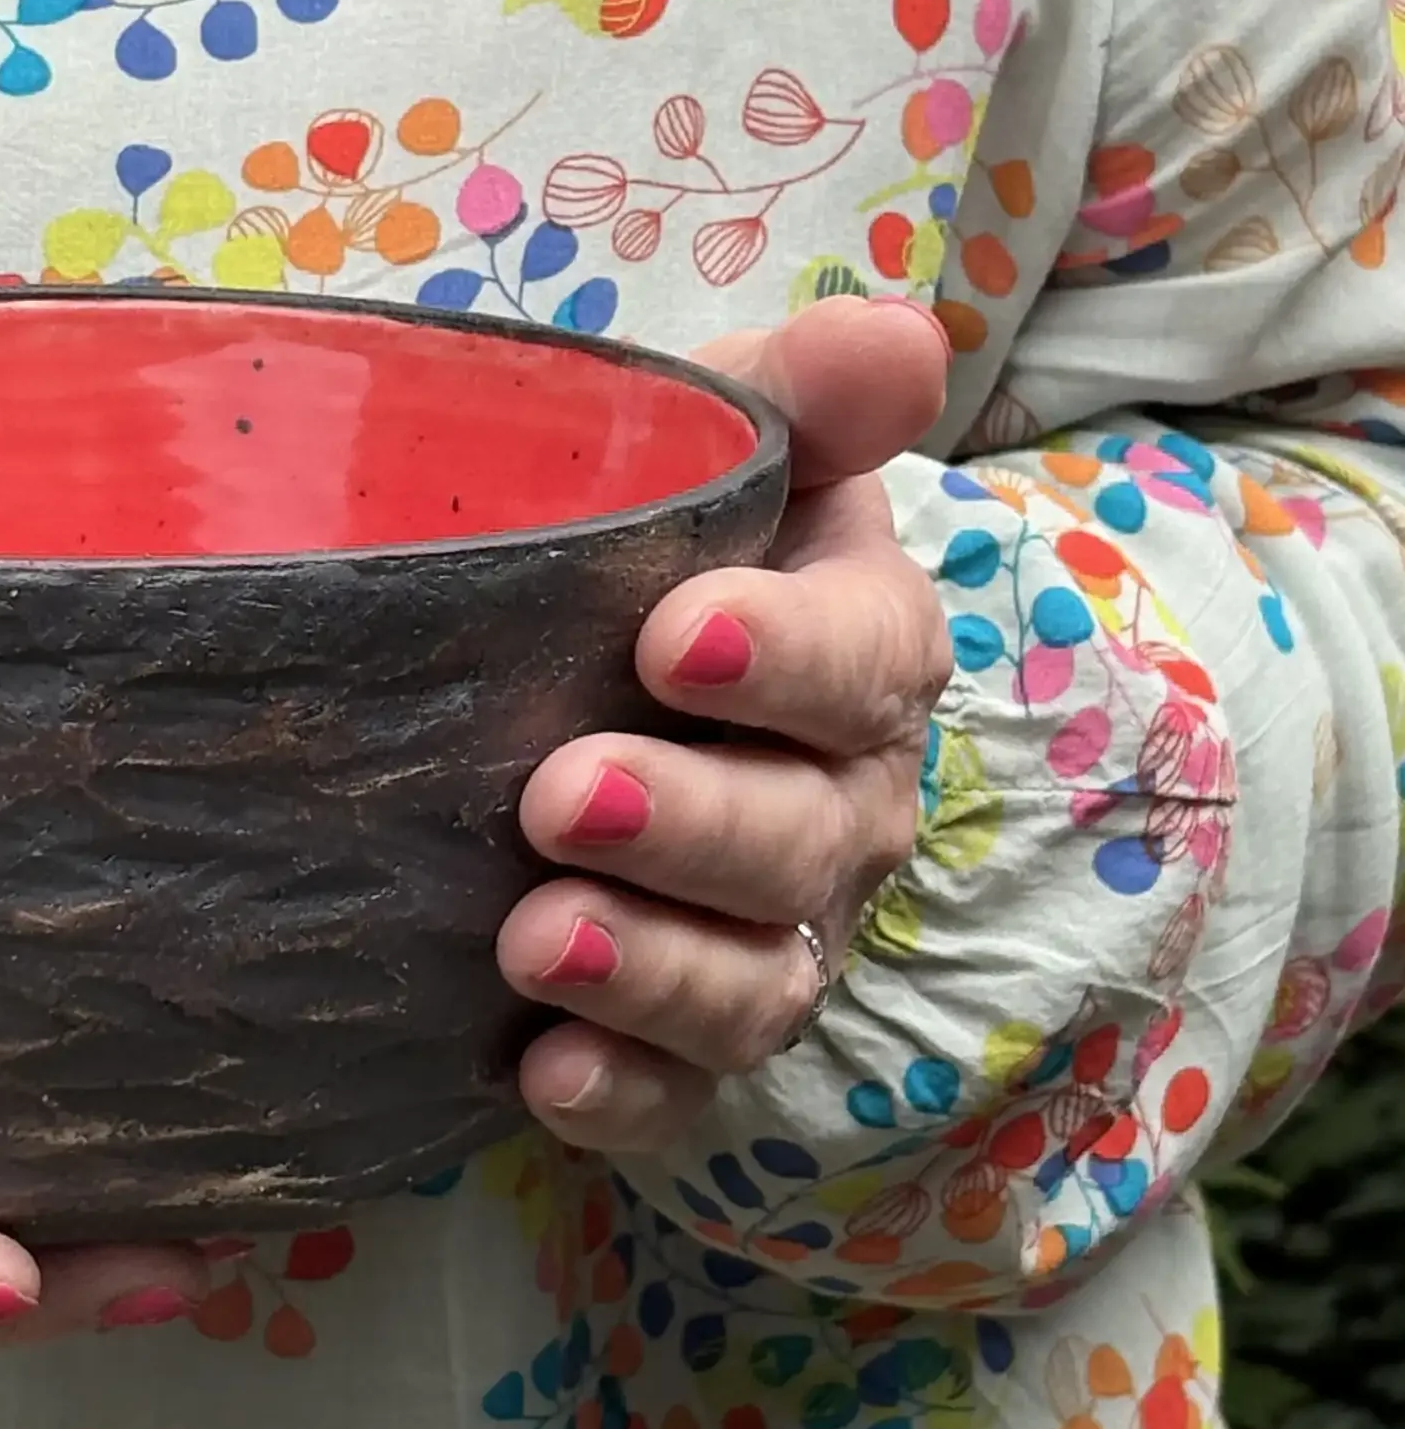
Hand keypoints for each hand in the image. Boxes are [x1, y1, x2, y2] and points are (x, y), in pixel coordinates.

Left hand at [499, 295, 955, 1148]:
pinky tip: (541, 1075)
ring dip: (654, 970)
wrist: (559, 660)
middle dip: (694, 824)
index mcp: (855, 648)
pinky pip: (680, 1092)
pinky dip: (622, 1092)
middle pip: (806, 839)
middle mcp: (837, 803)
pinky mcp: (678, 1028)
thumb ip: (801, 390)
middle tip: (559, 794)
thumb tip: (895, 336)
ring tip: (532, 938)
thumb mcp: (713, 438)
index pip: (868, 659)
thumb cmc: (646, 535)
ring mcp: (769, 929)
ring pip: (757, 982)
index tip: (674, 637)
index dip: (790, 657)